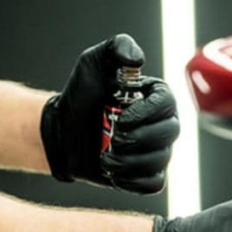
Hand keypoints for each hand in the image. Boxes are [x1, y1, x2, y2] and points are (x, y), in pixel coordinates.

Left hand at [40, 34, 179, 193]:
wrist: (63, 130)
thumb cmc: (80, 95)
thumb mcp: (93, 62)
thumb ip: (116, 48)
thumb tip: (137, 59)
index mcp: (156, 97)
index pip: (168, 104)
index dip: (148, 114)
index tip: (122, 118)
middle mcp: (163, 124)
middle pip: (169, 134)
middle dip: (138, 139)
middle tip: (113, 138)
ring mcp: (158, 151)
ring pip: (159, 161)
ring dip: (129, 161)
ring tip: (105, 157)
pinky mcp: (147, 175)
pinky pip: (153, 184)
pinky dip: (132, 181)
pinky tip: (113, 172)